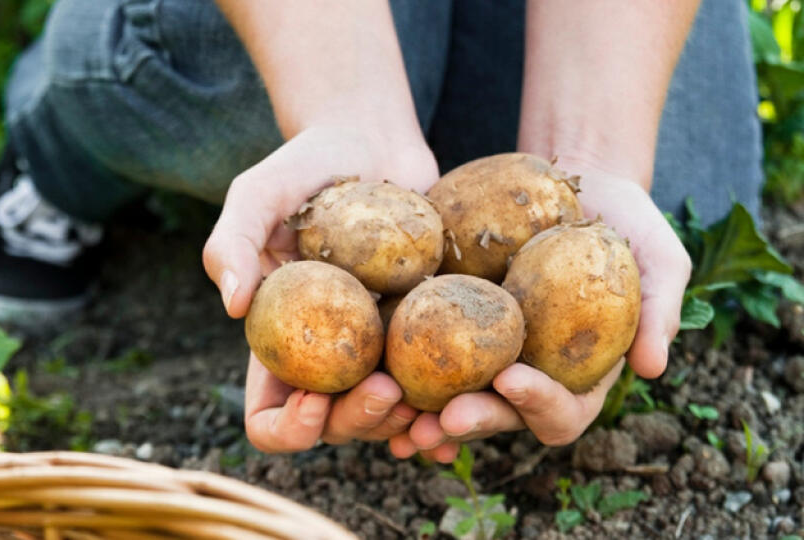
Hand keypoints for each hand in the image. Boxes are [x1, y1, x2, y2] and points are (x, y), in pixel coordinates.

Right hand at [203, 125, 437, 451]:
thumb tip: (234, 308)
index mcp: (281, 341)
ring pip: (391, 416)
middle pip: (335, 425)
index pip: (267, 416)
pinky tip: (475, 401)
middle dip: (358, 423)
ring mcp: (382, 346)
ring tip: (434, 403)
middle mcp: (330, 355)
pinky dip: (452, 406)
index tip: (313, 399)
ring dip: (408, 425)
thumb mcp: (257, 194)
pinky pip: (440, 384)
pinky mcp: (428, 328)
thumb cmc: (306, 164)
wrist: (374, 139)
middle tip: (387, 389)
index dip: (285, 428)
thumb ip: (232, 243)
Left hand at [388, 161, 690, 461]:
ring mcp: (482, 352)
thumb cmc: (622, 221)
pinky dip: (393, 367)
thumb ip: (659, 308)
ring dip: (421, 411)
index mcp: (576, 375)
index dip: (538, 406)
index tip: (513, 379)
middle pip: (498, 414)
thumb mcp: (657, 255)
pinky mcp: (445, 321)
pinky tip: (369, 370)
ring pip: (448, 396)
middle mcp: (525, 373)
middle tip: (442, 417)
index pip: (562, 411)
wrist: (571, 179)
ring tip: (393, 409)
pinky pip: (415, 351)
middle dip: (471, 420)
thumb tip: (653, 368)